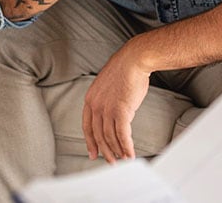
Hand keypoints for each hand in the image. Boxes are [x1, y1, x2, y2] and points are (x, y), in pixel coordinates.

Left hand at [82, 46, 150, 163]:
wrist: (133, 60)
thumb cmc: (125, 70)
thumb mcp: (107, 85)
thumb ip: (106, 100)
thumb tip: (112, 113)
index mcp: (90, 99)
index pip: (87, 126)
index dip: (90, 142)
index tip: (93, 153)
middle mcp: (96, 105)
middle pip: (98, 135)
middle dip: (105, 151)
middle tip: (111, 161)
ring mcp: (107, 109)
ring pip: (110, 137)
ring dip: (118, 151)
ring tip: (123, 160)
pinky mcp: (121, 111)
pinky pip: (122, 135)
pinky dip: (126, 147)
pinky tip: (130, 154)